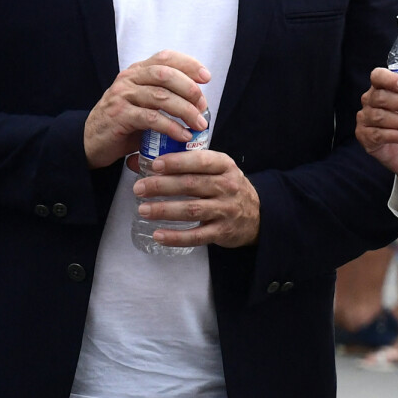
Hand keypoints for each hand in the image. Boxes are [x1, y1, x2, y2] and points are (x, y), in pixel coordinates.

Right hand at [84, 51, 210, 169]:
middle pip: (165, 74)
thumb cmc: (124, 123)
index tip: (206, 77)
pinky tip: (183, 135)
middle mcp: (129, 79)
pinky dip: (171, 127)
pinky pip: (152, 118)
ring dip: (185, 110)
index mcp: (137, 71)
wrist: (91, 141)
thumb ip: (165, 97)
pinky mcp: (120, 115)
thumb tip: (200, 103)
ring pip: (161, 96)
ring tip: (199, 125)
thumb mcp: (144, 104)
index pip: (165, 58)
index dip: (188, 64)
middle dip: (189, 88)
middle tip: (203, 106)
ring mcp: (123, 96)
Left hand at [133, 149, 259, 247]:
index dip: (177, 162)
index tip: (155, 164)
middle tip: (139, 188)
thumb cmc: (227, 188)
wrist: (258, 215)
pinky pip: (196, 236)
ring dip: (165, 210)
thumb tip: (142, 160)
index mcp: (225, 166)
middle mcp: (227, 187)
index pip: (201, 161)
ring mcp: (226, 210)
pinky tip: (158, 235)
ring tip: (143, 210)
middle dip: (162, 186)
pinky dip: (176, 237)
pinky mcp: (222, 232)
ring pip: (192, 210)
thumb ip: (187, 163)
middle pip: (191, 185)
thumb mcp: (217, 169)